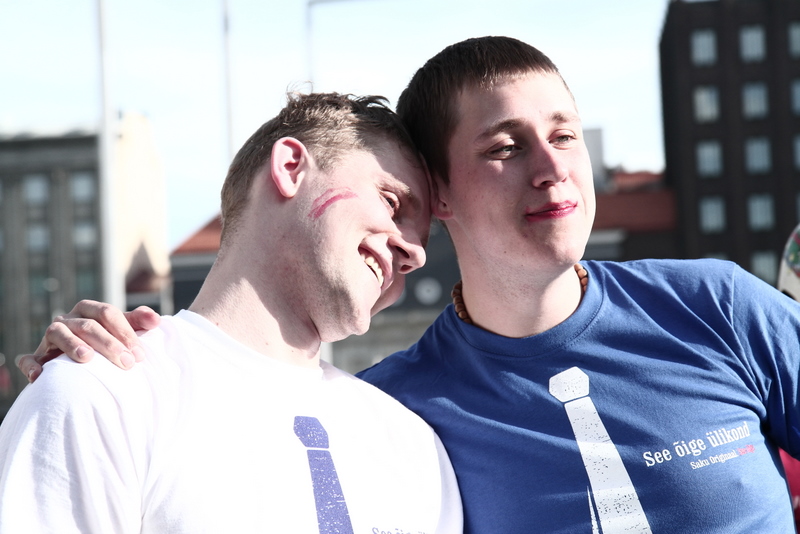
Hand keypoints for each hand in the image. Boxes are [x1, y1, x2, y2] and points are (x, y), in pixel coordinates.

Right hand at [17, 300, 160, 382]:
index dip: (125, 332)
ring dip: (72, 345)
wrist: (80, 363)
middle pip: (87, 325)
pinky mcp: (37, 357)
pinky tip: (40, 376)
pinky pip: (28, 359)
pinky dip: (32, 366)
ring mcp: (50, 338)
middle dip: (109, 344)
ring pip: (58, 333)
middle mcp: (69, 319)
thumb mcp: (122, 331)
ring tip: (87, 358)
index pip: (107, 313)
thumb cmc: (106, 342)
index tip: (140, 354)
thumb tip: (157, 320)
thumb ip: (138, 322)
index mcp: (89, 311)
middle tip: (127, 363)